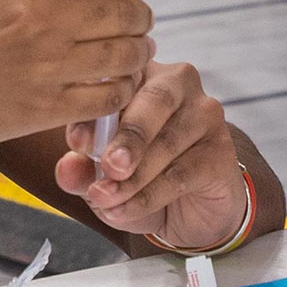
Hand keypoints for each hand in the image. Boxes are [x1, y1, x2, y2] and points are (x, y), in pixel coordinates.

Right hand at [0, 0, 190, 155]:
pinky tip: (109, 87)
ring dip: (135, 54)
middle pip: (131, 12)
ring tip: (121, 56)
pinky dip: (120, 91)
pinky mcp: (44, 108)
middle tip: (129, 24)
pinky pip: (110, 97)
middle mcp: (46, 14)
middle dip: (140, 17)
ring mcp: (48, 64)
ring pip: (128, 55)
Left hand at [54, 61, 247, 248]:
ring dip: (133, 177)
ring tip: (105, 200)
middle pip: (155, 100)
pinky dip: (148, 197)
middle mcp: (178, 84)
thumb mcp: (103, 175)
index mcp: (142, 74)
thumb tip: (65, 169)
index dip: (97, 108)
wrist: (191, 211)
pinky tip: (124, 211)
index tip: (76, 142)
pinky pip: (181, 174)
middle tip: (107, 166)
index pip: (120, 79)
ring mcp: (205, 115)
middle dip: (127, 136)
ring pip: (167, 142)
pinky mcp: (221, 151)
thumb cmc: (143, 176)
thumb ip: (82, 168)